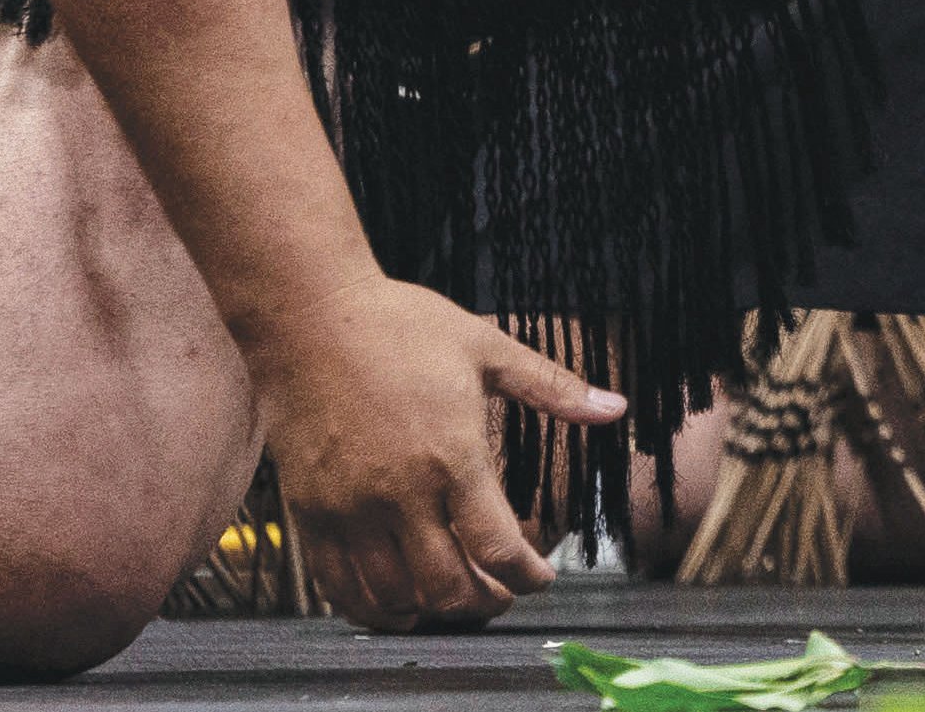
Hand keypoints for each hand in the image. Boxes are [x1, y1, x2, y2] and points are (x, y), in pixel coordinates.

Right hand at [240, 274, 623, 633]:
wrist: (307, 315)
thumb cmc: (398, 324)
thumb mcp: (486, 347)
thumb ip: (553, 387)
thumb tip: (616, 407)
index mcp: (452, 456)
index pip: (499, 549)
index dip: (528, 578)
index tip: (539, 579)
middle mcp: (400, 493)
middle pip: (448, 587)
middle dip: (484, 603)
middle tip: (498, 595)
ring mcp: (349, 507)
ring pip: (392, 595)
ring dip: (428, 610)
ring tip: (449, 599)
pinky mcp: (308, 510)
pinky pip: (335, 583)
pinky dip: (368, 606)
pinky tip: (391, 602)